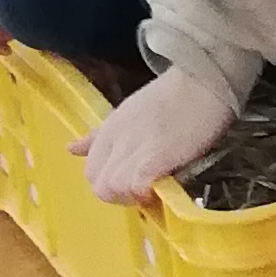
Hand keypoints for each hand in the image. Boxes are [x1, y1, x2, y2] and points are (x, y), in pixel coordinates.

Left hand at [71, 61, 232, 205]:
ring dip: (134, 197)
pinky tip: (163, 188)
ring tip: (157, 190)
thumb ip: (101, 135)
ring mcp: (134, 148)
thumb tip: (72, 148)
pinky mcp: (155, 156)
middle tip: (147, 191)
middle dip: (121, 196)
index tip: (135, 183)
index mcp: (109, 130)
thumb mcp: (127, 113)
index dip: (111, 183)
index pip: (91, 171)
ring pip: (112, 189)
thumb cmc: (174, 95)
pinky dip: (146, 193)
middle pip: (99, 185)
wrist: (203, 80)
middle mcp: (116, 140)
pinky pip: (136, 186)